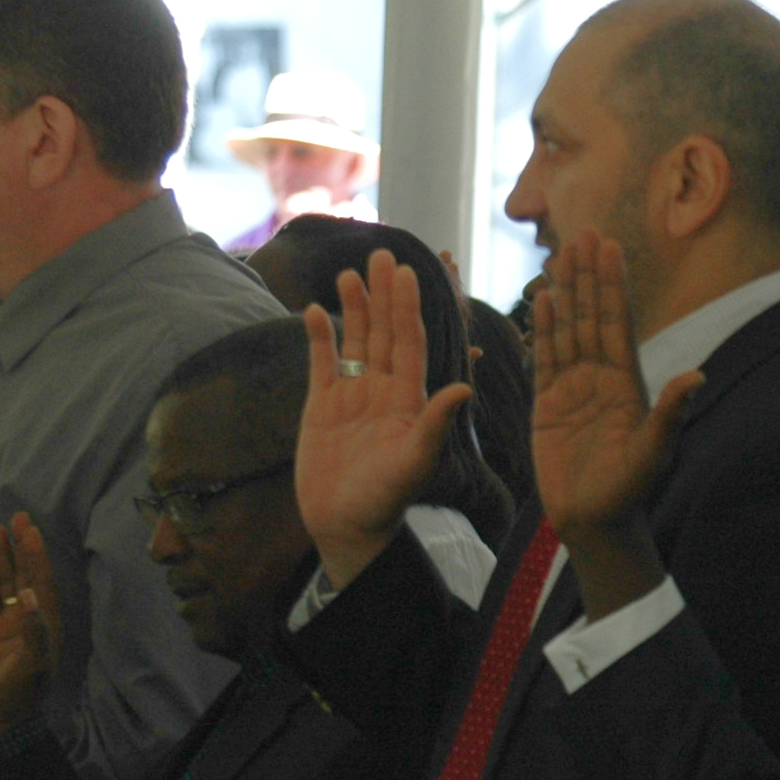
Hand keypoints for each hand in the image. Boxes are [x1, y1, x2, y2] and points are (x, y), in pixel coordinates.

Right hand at [0, 512, 63, 744]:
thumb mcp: (29, 665)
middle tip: (18, 516)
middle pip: (27, 575)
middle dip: (23, 547)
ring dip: (5, 558)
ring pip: (9, 583)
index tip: (31, 529)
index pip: (42, 582)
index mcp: (46, 625)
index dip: (37, 555)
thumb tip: (30, 595)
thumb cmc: (17, 696)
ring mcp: (11, 624)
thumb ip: (32, 631)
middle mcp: (31, 619)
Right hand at [296, 249, 472, 587]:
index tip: (408, 272)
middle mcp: (383, 389)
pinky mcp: (322, 406)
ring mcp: (352, 395)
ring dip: (354, 308)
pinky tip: (316, 311)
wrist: (346, 526)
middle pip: (384, 331)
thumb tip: (463, 388)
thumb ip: (435, 423)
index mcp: (409, 398)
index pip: (410, 341)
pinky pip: (322, 362)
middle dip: (383, 294)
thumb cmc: (386, 499)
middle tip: (382, 253)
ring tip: (350, 274)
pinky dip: (320, 338)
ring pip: (355, 341)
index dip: (409, 307)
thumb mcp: (415, 461)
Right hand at [530, 232, 701, 544]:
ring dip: (566, 291)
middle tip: (584, 231)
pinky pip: (544, 357)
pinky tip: (543, 297)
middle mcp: (601, 377)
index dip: (613, 284)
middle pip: (592, 315)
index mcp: (628, 382)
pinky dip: (543, 326)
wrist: (594, 519)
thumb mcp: (654, 451)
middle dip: (588, 275)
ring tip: (561, 252)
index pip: (618, 322)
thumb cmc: (630, 489)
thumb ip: (670, 412)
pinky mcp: (547, 403)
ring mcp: (573, 387)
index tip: (611, 246)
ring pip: (568, 329)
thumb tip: (698, 375)